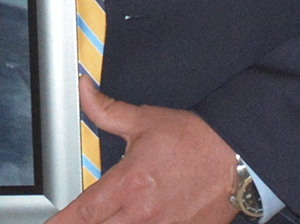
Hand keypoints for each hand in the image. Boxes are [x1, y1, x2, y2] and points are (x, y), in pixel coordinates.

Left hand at [47, 76, 239, 223]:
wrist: (235, 158)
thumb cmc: (193, 140)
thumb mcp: (143, 120)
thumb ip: (105, 109)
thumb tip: (84, 89)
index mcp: (129, 185)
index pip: (85, 211)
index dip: (64, 221)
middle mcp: (144, 214)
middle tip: (70, 223)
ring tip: (101, 223)